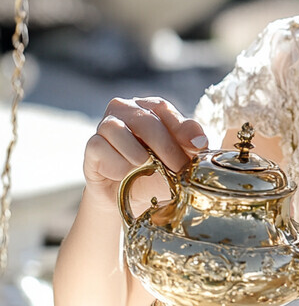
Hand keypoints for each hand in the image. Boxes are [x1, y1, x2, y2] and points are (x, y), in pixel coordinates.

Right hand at [83, 96, 207, 214]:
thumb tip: (200, 141)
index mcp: (150, 107)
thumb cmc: (158, 171)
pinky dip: (117, 166)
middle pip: (144, 120)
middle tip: (178, 169)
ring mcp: (105, 125)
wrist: (130, 198)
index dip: (180, 128)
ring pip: (116, 130)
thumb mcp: (181, 156)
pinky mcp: (92, 146)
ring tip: (147, 169)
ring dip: (137, 155)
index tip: (197, 147)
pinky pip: (100, 148)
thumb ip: (191, 143)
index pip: (163, 108)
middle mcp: (125, 109)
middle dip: (165, 147)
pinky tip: (125, 175)